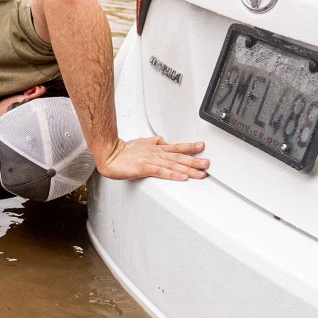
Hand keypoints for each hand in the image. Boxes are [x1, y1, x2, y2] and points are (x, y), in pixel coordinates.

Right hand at [94, 136, 208, 181]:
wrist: (109, 154)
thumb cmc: (123, 151)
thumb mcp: (141, 142)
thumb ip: (154, 142)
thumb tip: (163, 140)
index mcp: (156, 148)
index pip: (176, 147)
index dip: (190, 147)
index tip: (202, 147)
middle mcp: (156, 153)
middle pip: (179, 156)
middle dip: (195, 160)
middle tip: (207, 163)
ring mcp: (151, 160)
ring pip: (174, 164)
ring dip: (189, 168)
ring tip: (201, 172)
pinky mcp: (145, 168)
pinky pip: (162, 172)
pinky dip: (173, 174)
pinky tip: (182, 177)